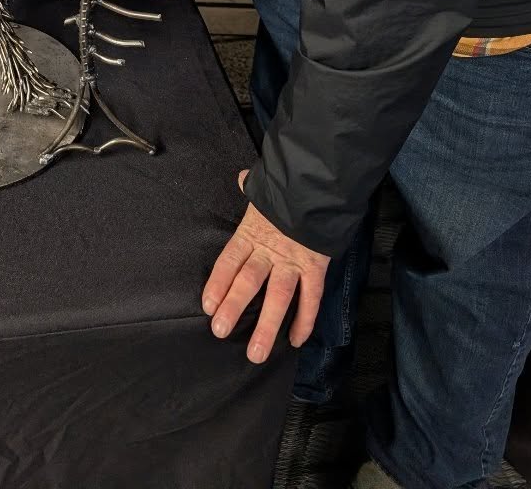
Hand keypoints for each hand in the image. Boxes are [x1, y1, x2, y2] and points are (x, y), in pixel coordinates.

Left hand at [201, 171, 329, 363]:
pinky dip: (305, 320)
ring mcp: (294, 260)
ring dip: (267, 325)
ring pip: (279, 296)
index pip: (229, 260)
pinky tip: (295, 340)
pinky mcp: (316, 267)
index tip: (208, 305)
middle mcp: (270, 249)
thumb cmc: (288, 190)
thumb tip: (240, 179)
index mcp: (251, 231)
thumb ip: (249, 187)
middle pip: (249, 280)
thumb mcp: (265, 187)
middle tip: (220, 331)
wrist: (321, 187)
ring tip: (256, 352)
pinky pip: (311, 297)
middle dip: (234, 307)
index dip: (218, 283)